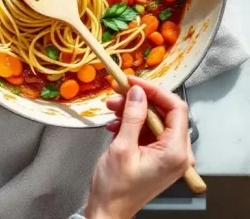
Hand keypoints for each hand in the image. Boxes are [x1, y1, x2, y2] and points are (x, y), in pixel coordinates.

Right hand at [85, 76, 193, 218]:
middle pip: (164, 113)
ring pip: (154, 121)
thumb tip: (138, 92)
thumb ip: (132, 117)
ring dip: (132, 112)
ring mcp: (168, 156)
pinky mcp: (157, 158)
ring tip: (110, 108)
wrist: (108, 210)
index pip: (176, 109)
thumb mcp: (122, 147)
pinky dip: (131, 124)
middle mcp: (178, 153)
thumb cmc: (115, 187)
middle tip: (116, 92)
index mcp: (175, 152)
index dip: (154, 90)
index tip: (132, 81)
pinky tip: (114, 125)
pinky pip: (148, 132)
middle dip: (139, 100)